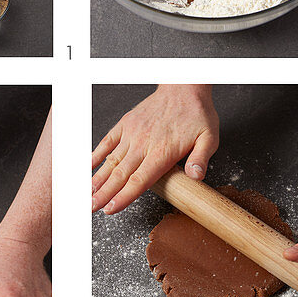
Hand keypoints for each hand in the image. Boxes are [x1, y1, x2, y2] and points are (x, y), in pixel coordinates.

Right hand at [92, 86, 218, 214]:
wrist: (184, 87)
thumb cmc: (197, 114)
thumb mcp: (209, 137)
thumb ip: (201, 158)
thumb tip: (196, 177)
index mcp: (162, 152)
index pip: (139, 180)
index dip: (124, 196)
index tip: (111, 209)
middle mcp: (143, 144)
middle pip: (120, 174)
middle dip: (105, 194)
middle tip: (92, 208)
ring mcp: (132, 133)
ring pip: (111, 161)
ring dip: (98, 179)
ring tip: (87, 195)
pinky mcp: (126, 124)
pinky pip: (108, 141)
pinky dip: (96, 155)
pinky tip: (88, 167)